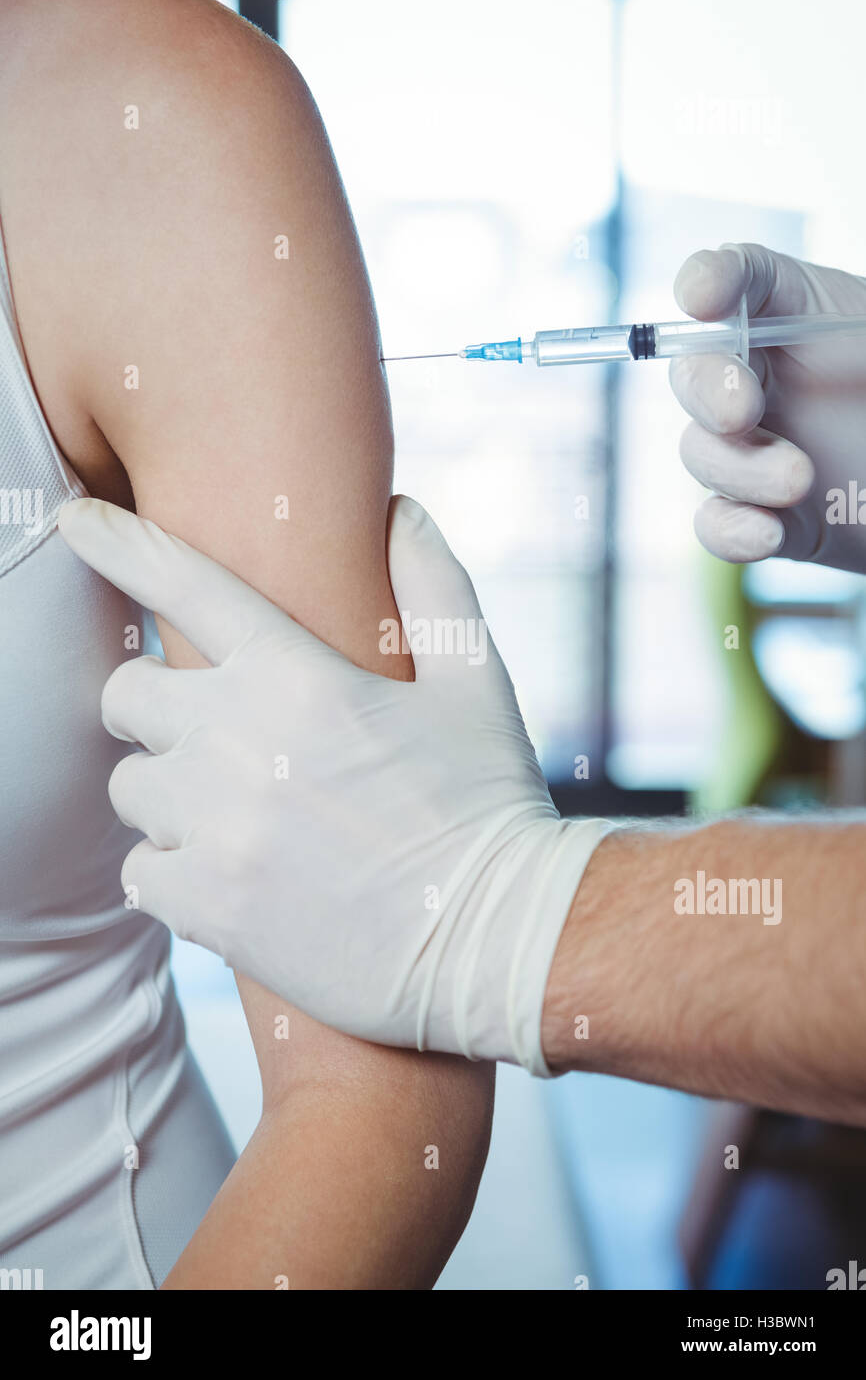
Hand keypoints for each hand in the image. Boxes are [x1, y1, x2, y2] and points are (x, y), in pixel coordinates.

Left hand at [58, 495, 607, 1073]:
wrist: (499, 942)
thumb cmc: (489, 805)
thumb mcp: (476, 682)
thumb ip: (433, 584)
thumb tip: (401, 510)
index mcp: (299, 677)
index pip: (184, 585)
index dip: (118, 542)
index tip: (73, 519)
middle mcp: (240, 743)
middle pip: (126, 696)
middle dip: (154, 708)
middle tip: (205, 732)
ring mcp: (218, 829)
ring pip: (128, 789)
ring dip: (166, 796)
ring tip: (232, 815)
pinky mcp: (210, 909)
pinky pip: (140, 874)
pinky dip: (172, 873)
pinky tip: (227, 876)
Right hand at [670, 242, 865, 571]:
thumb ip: (857, 328)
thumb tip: (785, 300)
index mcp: (800, 316)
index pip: (743, 280)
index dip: (712, 280)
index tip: (704, 295)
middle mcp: (764, 378)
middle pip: (697, 371)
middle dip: (706, 389)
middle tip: (741, 411)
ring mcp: (756, 450)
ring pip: (702, 453)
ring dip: (739, 469)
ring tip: (797, 480)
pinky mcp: (764, 516)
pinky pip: (717, 523)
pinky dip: (730, 531)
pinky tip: (765, 533)